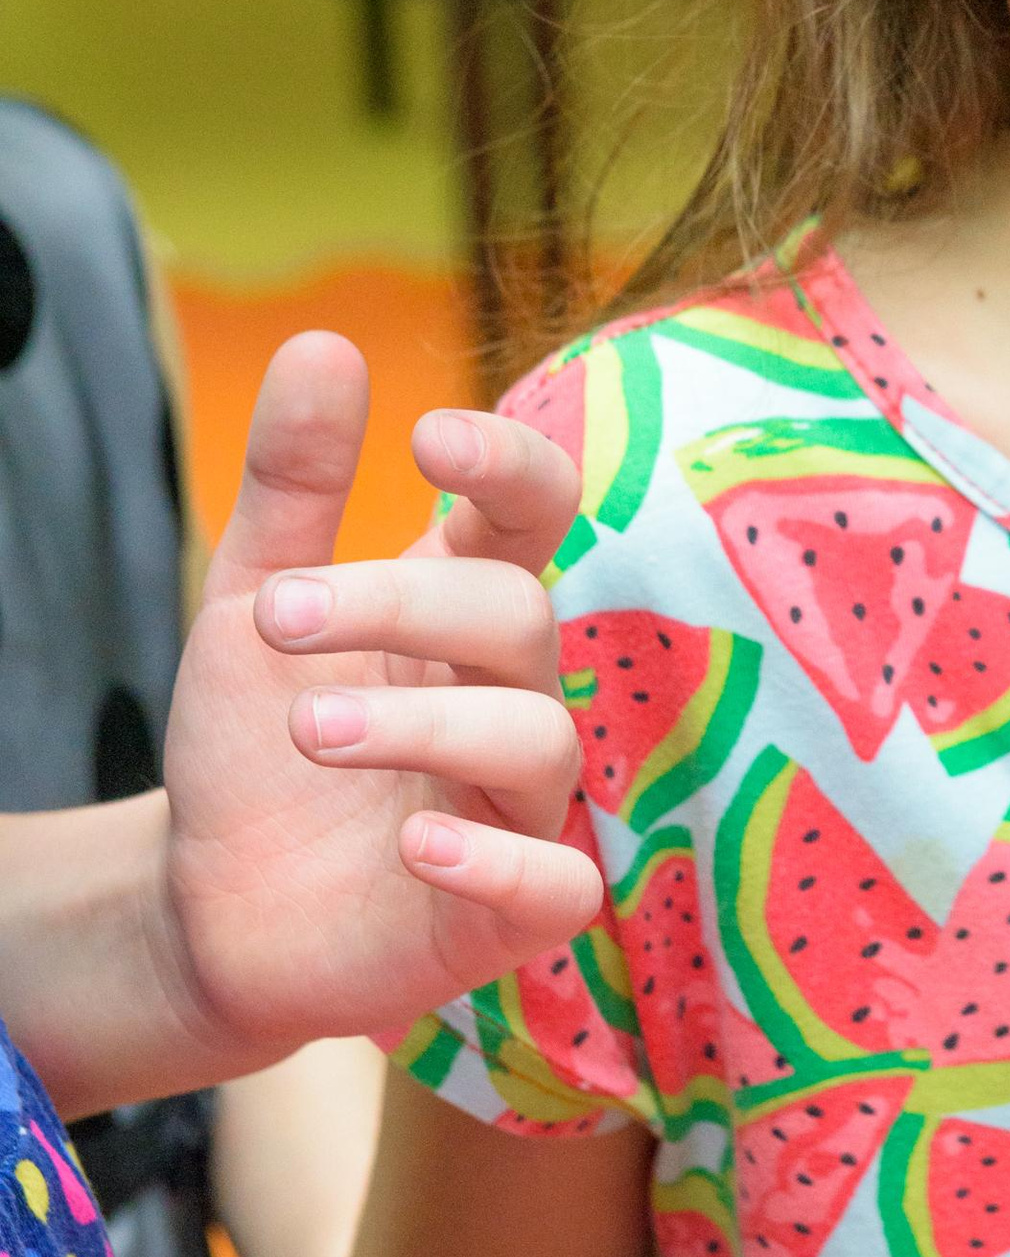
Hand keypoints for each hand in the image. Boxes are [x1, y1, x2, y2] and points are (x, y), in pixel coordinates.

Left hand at [156, 334, 600, 1077]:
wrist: (204, 908)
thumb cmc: (253, 748)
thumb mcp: (253, 605)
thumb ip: (293, 485)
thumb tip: (325, 343)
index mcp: (460, 608)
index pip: (537, 512)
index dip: (510, 465)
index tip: (428, 436)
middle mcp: (508, 696)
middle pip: (519, 615)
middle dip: (399, 603)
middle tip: (274, 621)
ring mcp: (516, 805)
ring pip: (537, 739)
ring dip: (420, 722)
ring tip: (301, 730)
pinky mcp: (506, 913)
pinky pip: (558, 885)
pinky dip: (496, 859)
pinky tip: (414, 843)